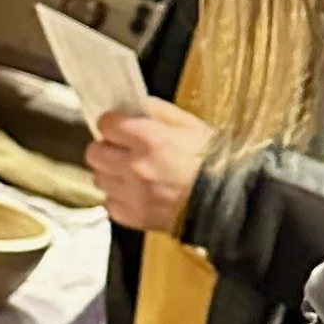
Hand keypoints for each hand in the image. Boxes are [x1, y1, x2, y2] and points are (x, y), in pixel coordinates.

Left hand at [86, 99, 210, 234]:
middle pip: (94, 153)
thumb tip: (135, 105)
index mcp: (148, 139)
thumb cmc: (213, 160)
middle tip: (120, 150)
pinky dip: (119, 199)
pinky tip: (135, 194)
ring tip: (129, 174)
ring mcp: (133, 195)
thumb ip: (158, 111)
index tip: (118, 127)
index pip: (106, 124)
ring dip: (111, 174)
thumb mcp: (190, 125)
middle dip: (106, 148)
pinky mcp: (135, 218)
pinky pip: (111, 205)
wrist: (229, 201)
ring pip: (99, 179)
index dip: (112, 124)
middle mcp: (134, 167)